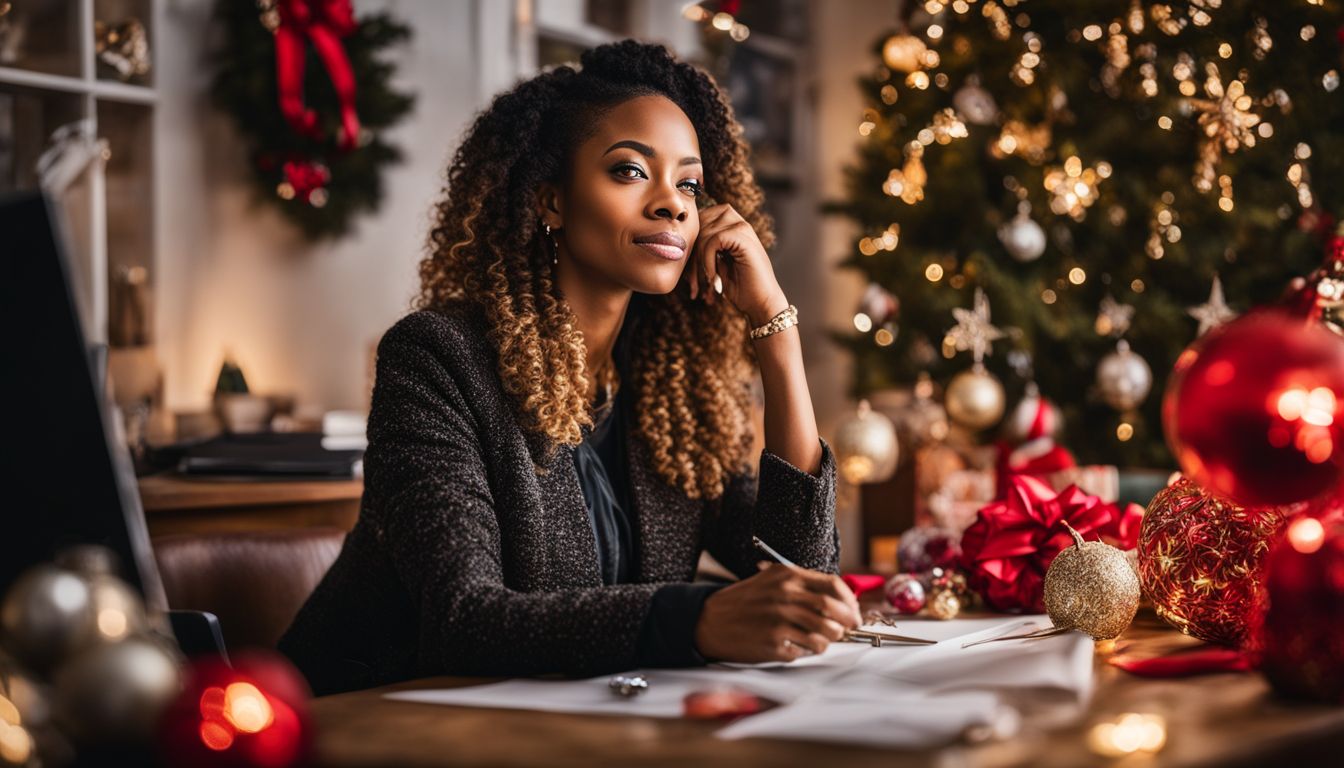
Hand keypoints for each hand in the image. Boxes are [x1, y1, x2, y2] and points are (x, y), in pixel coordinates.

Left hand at [686, 204, 787, 325]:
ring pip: (705, 231)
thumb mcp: (718, 265)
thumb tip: (682, 242)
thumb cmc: (741, 288)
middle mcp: (739, 224)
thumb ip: (706, 249)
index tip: (690, 269)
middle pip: (700, 222)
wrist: (762, 304)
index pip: (702, 217)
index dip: (691, 240)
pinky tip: (714, 276)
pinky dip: (708, 260)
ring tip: (705, 282)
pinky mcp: (745, 239)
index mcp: (733, 227)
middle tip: (692, 281)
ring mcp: (743, 229)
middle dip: (691, 252)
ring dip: (699, 260)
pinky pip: (714, 240)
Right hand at [694, 562, 861, 662]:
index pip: (834, 586)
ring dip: (829, 640)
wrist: (709, 620)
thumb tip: (839, 600)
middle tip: (846, 630)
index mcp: (787, 576)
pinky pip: (805, 651)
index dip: (850, 601)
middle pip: (833, 611)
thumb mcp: (771, 581)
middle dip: (847, 623)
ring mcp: (779, 621)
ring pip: (824, 634)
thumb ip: (802, 585)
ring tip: (820, 640)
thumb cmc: (744, 601)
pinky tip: (798, 646)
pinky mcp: (773, 644)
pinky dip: (807, 651)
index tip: (853, 612)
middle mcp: (785, 596)